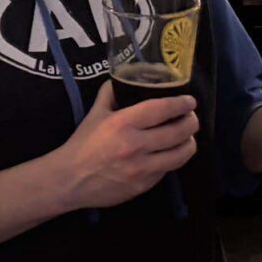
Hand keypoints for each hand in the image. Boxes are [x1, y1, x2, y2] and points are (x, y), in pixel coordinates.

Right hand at [57, 81, 198, 209]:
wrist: (70, 180)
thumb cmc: (83, 143)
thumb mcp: (95, 113)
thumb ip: (110, 93)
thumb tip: (124, 76)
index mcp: (123, 123)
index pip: (161, 109)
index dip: (180, 104)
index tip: (190, 101)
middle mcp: (135, 145)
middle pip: (178, 132)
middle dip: (191, 122)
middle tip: (191, 118)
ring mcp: (141, 168)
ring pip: (180, 154)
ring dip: (189, 143)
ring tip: (188, 137)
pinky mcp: (143, 185)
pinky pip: (167, 170)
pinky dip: (172, 159)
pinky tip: (170, 154)